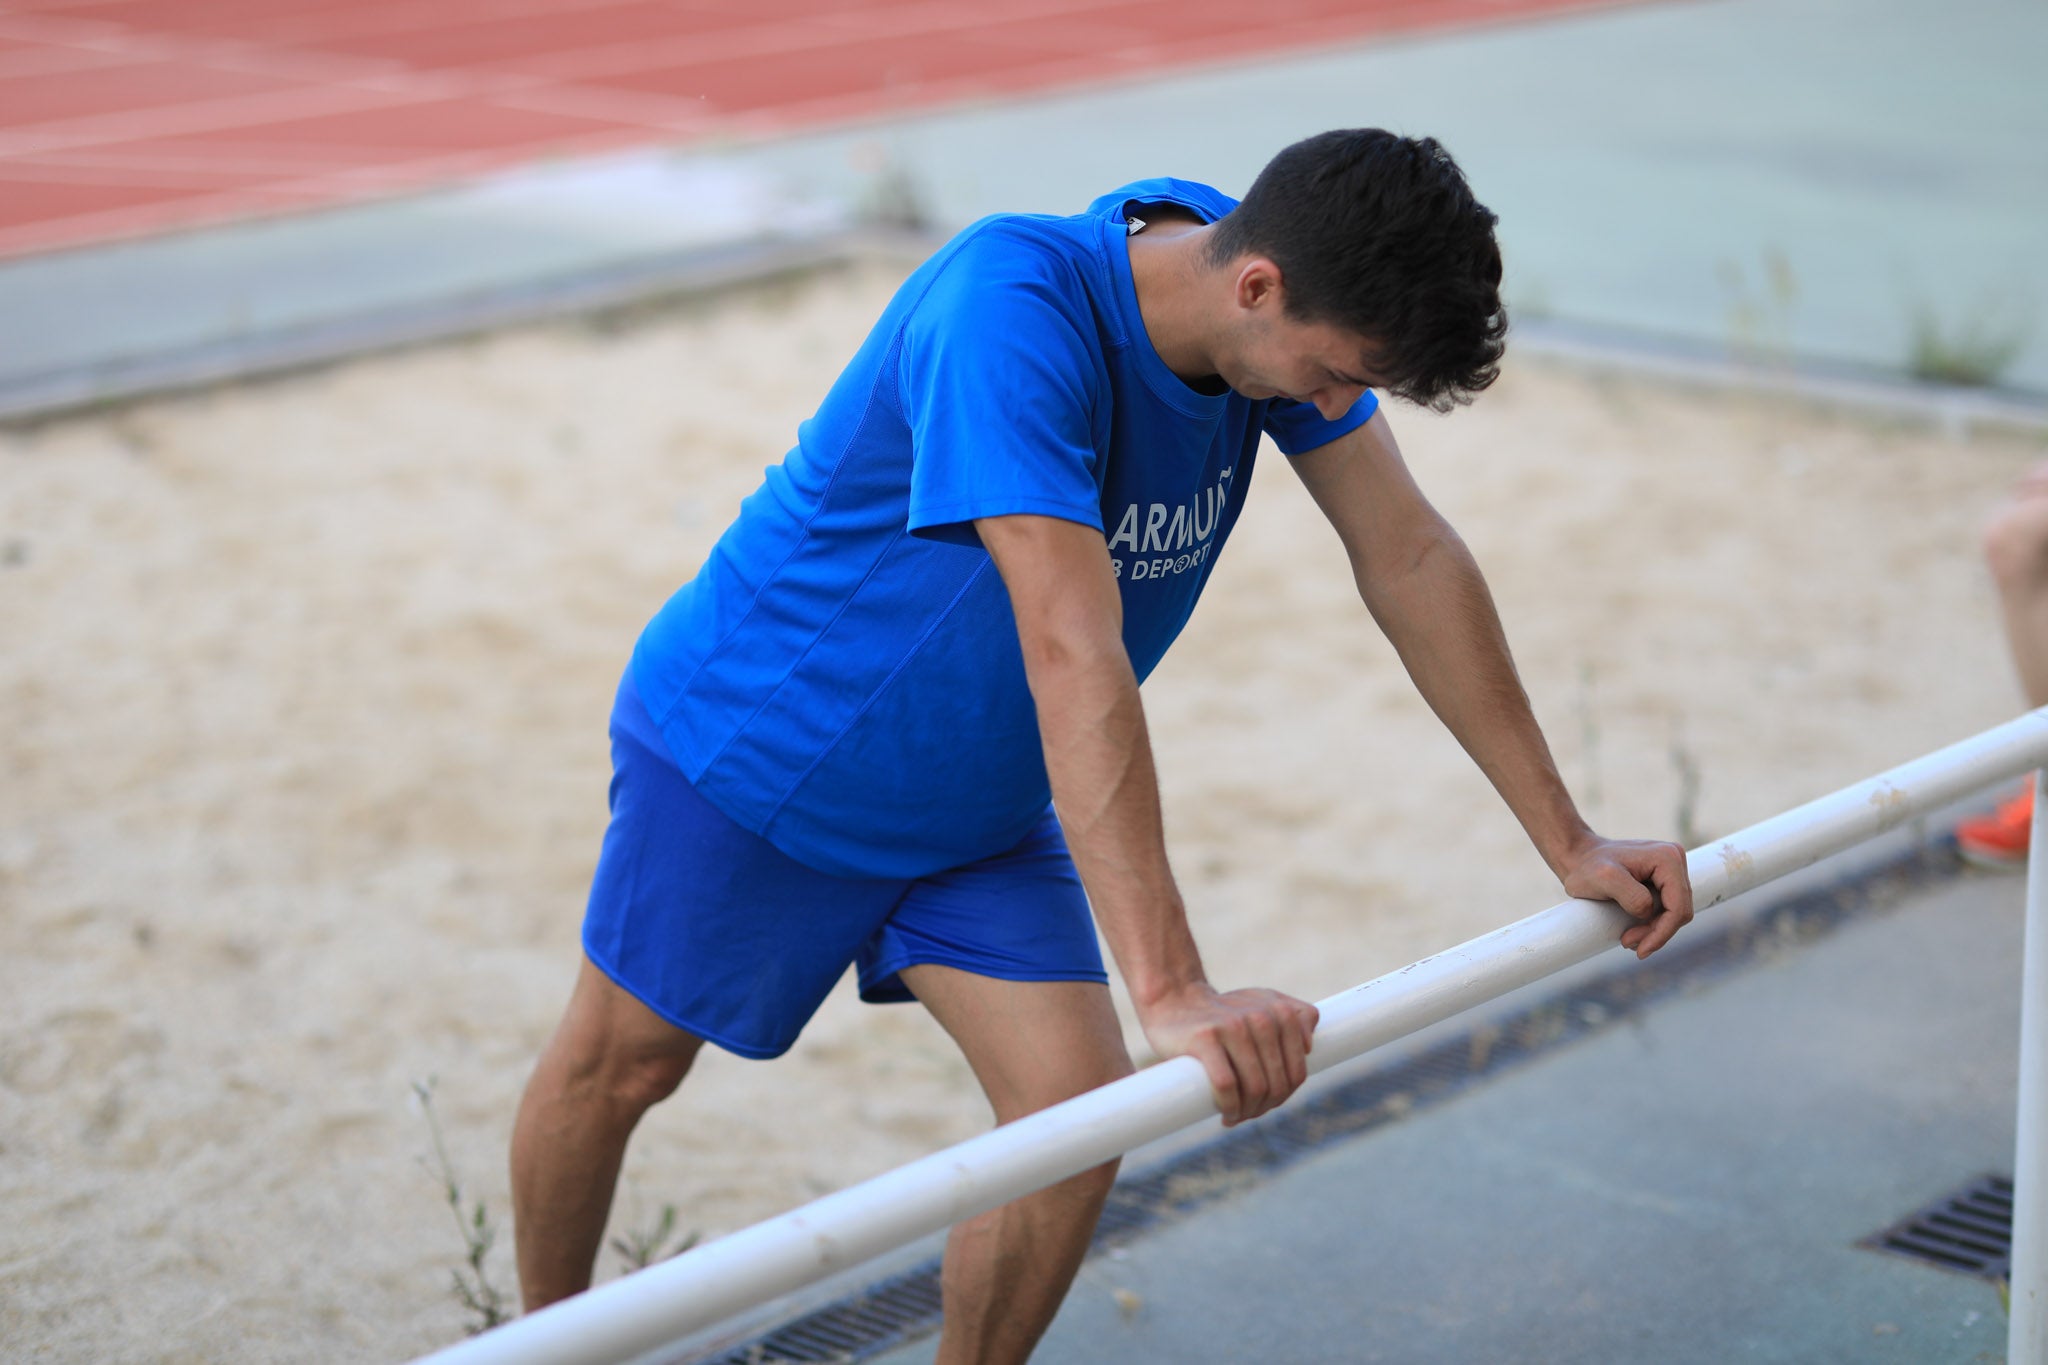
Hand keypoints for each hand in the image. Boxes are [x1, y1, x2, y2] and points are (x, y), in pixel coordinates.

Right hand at [1137, 981, 1318, 1125]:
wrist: (1173, 1000)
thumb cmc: (1221, 1013)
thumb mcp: (1261, 1003)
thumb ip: (1294, 1015)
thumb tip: (1309, 1046)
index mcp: (1279, 1011)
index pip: (1296, 1072)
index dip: (1284, 1095)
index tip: (1266, 1102)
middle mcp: (1260, 1016)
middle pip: (1276, 1083)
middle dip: (1264, 1107)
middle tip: (1248, 1112)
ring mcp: (1232, 1026)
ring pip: (1255, 1087)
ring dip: (1248, 1112)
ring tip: (1236, 1116)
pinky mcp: (1205, 1038)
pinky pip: (1227, 1085)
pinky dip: (1230, 1107)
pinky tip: (1226, 1113)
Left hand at [1561, 836, 1694, 958]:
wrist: (1578, 858)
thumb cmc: (1587, 867)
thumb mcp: (1604, 879)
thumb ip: (1632, 896)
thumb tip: (1649, 912)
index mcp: (1667, 858)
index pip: (1678, 907)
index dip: (1663, 933)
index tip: (1641, 950)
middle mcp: (1674, 859)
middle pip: (1680, 912)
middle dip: (1656, 933)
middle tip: (1627, 942)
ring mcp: (1671, 869)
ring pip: (1674, 913)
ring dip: (1654, 930)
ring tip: (1628, 939)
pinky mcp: (1663, 879)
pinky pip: (1666, 909)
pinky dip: (1652, 924)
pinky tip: (1633, 931)